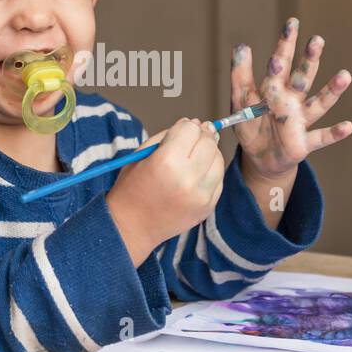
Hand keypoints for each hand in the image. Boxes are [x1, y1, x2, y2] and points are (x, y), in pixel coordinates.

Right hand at [106, 118, 223, 266]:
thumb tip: (194, 124)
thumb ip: (168, 135)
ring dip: (208, 153)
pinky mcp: (208, 206)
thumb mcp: (141, 154)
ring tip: (192, 159)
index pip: (191, 129)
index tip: (181, 131)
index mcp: (167, 162)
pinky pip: (219, 179)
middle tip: (190, 140)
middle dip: (200, 137)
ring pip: (218, 159)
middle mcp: (187, 178)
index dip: (186, 127)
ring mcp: (200, 195)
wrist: (132, 227)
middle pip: (209, 142)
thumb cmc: (132, 189)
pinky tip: (195, 176)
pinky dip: (210, 172)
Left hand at [231, 16, 351, 180]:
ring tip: (344, 76)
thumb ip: (240, 75)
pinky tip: (347, 126)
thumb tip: (242, 46)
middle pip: (302, 78)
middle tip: (316, 41)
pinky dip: (334, 133)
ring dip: (331, 91)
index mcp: (275, 88)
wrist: (259, 158)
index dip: (285, 44)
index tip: (292, 23)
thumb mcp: (240, 100)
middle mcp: (292, 101)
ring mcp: (300, 121)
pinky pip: (321, 137)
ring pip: (318, 104)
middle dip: (309, 60)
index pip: (281, 62)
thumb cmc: (251, 125)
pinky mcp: (303, 143)